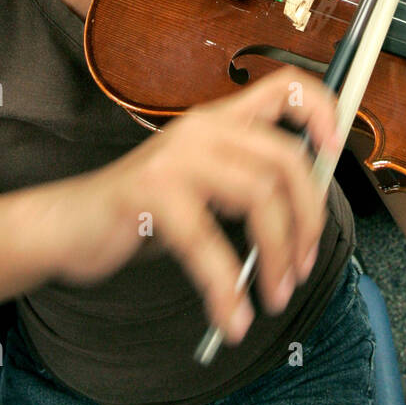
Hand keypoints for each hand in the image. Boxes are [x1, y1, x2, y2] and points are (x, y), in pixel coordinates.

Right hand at [43, 67, 338, 340]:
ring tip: (274, 296)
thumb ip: (248, 181)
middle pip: (285, 158)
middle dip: (308, 219)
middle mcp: (201, 129)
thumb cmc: (142, 210)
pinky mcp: (150, 192)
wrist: (69, 225)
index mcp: (218, 121)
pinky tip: (231, 315)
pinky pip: (207, 244)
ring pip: (259, 197)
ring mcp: (175, 157)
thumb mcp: (203, 183)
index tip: (336, 150)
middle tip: (304, 264)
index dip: (321, 112)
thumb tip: (308, 212)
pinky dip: (226, 289)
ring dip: (276, 257)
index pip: (284, 88)